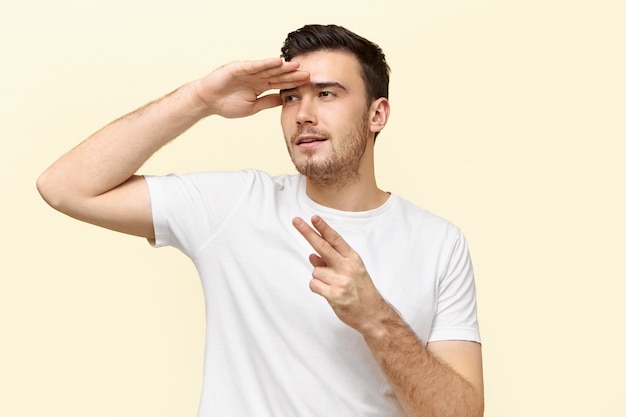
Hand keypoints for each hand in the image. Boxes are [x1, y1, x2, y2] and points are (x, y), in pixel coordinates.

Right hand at [194, 58, 308, 117]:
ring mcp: (248, 71)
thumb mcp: (252, 107)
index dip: (293, 83)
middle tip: (308, 73)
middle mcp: (256, 77)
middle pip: (278, 75)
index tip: (307, 84)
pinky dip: (265, 63)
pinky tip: (277, 61)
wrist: (207, 102)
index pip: (280, 84)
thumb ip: (267, 101)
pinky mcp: (239, 67)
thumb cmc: (227, 104)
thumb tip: (283, 99)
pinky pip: (255, 65)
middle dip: (292, 74)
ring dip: (282, 67)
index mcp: (260, 86)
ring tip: (297, 65)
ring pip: (269, 68)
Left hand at [292, 215, 389, 334]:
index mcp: (352, 258)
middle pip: (322, 246)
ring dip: (319, 277)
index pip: (335, 239)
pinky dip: (317, 287)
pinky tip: (328, 292)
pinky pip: (314, 284)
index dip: (323, 228)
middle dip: (308, 232)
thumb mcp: (351, 271)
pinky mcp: (335, 295)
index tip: (313, 218)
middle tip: (296, 221)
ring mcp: (341, 281)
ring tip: (333, 286)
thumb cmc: (360, 290)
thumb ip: (331, 262)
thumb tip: (312, 256)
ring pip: (315, 270)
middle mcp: (347, 267)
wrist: (372, 314)